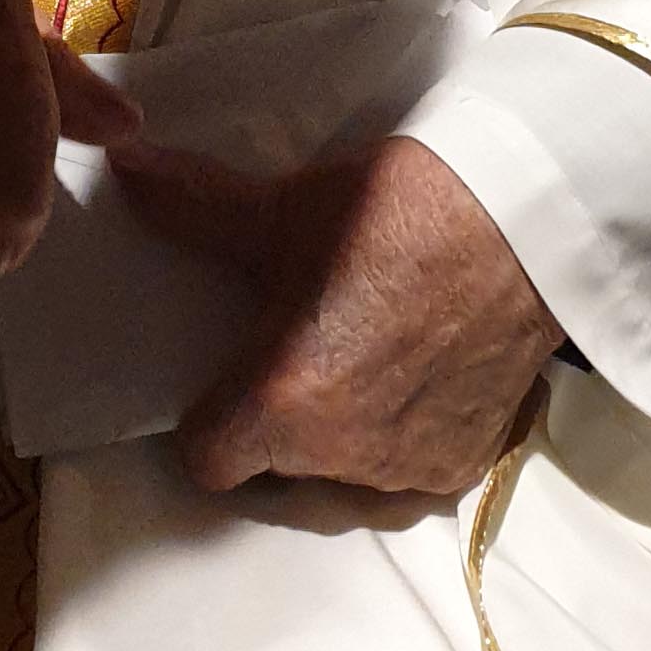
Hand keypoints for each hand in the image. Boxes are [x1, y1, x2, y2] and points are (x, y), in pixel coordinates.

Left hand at [115, 133, 556, 497]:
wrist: (530, 221)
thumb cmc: (397, 212)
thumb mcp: (287, 209)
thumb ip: (197, 209)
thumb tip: (121, 169)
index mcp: (282, 405)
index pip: (206, 460)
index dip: (205, 421)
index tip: (223, 378)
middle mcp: (340, 459)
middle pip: (272, 474)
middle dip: (271, 429)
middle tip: (294, 360)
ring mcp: (407, 470)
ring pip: (338, 481)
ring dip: (334, 441)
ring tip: (354, 367)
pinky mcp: (463, 466)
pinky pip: (403, 475)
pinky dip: (398, 442)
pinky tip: (410, 379)